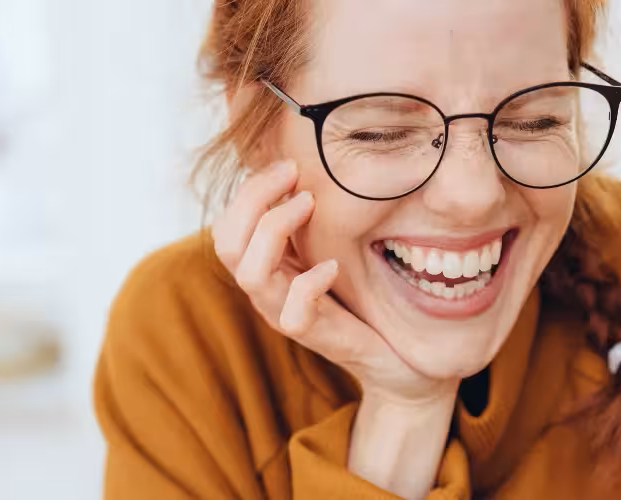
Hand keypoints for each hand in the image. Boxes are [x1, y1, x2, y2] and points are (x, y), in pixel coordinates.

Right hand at [212, 160, 455, 404]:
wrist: (394, 357)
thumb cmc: (360, 298)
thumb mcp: (327, 250)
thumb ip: (307, 222)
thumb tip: (305, 165)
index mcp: (264, 268)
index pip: (227, 228)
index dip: (248, 191)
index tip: (287, 165)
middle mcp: (265, 292)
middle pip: (228, 245)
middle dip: (254, 199)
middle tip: (293, 173)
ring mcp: (284, 314)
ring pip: (250, 274)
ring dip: (275, 229)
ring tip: (308, 204)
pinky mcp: (312, 335)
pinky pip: (293, 311)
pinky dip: (310, 282)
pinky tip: (334, 265)